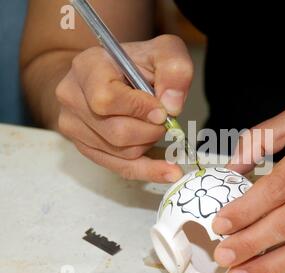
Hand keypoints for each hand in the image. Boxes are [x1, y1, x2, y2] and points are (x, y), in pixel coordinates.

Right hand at [56, 35, 192, 182]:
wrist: (112, 75)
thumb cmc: (137, 63)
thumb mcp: (164, 52)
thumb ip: (175, 69)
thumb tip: (172, 106)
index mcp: (87, 67)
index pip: (106, 99)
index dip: (139, 109)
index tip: (161, 111)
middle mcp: (72, 97)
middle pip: (117, 132)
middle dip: (151, 131)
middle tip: (163, 119)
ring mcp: (74, 126)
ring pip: (121, 152)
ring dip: (149, 143)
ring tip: (154, 125)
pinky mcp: (85, 147)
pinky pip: (119, 168)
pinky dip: (148, 170)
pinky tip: (169, 170)